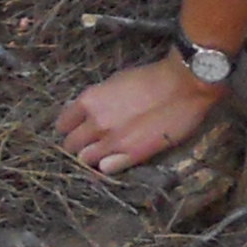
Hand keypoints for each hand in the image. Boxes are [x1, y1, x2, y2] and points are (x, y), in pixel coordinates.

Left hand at [54, 54, 223, 176]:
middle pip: (70, 144)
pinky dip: (107, 165)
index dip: (68, 127)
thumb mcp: (114, 82)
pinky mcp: (132, 155)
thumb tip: (88, 112)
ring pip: (85, 159)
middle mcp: (95, 123)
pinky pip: (106, 169)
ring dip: (91, 156)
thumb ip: (98, 101)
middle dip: (77, 143)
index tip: (74, 128)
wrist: (183, 86)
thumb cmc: (151, 78)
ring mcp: (112, 142)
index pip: (63, 123)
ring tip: (102, 151)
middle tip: (88, 142)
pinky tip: (114, 159)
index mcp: (89, 100)